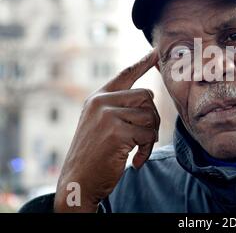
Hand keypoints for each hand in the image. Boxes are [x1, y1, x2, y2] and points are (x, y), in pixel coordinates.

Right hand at [54, 49, 159, 211]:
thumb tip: (148, 98)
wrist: (78, 182)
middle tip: (146, 137)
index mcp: (98, 98)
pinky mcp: (116, 132)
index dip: (143, 62)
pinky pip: (148, 135)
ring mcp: (107, 115)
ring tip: (138, 150)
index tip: (157, 52)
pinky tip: (135, 161)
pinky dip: (147, 150)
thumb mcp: (101, 124)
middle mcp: (101, 102)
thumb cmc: (94, 155)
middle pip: (146, 96)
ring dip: (151, 137)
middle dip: (152, 118)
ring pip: (150, 116)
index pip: (125, 74)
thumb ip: (118, 108)